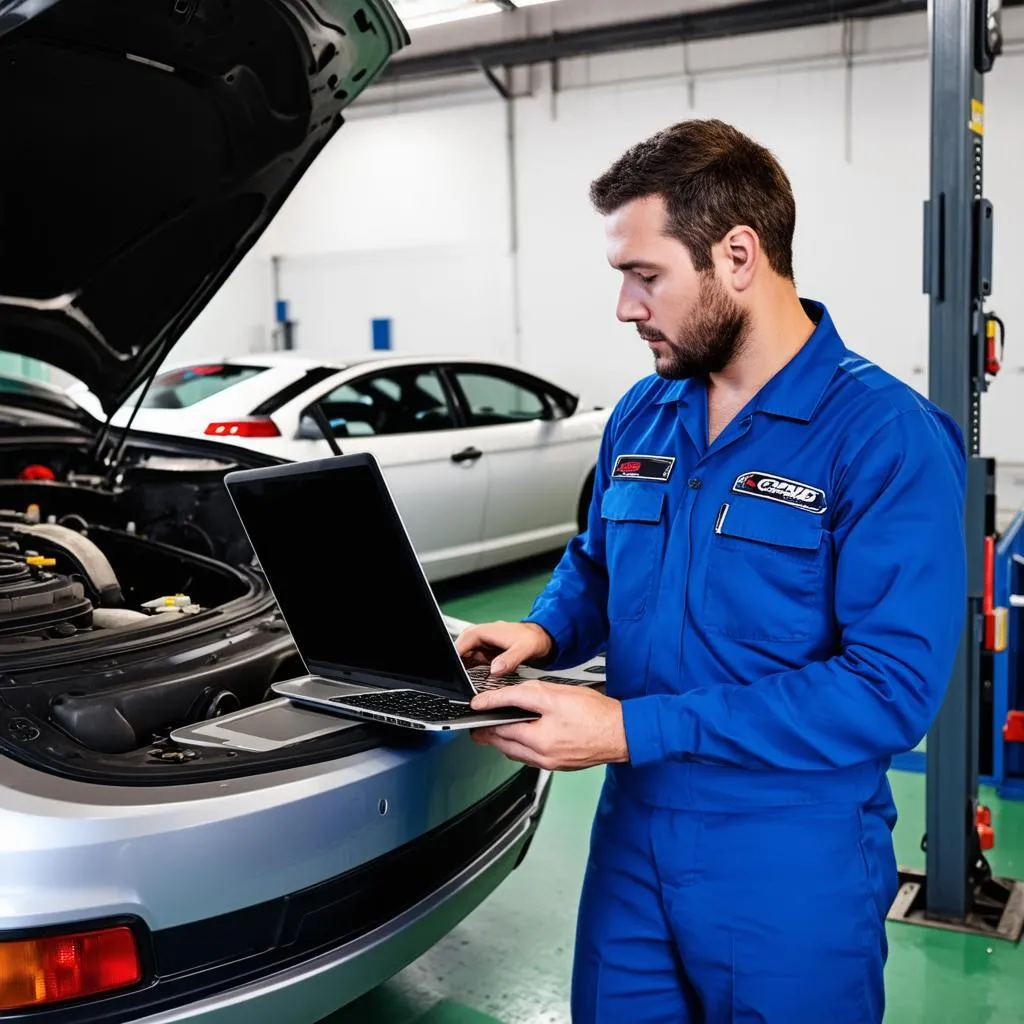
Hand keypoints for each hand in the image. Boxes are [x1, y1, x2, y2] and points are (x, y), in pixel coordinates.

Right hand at [455, 620, 553, 675]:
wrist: (541, 638)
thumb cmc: (533, 638)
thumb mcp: (524, 649)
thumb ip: (509, 659)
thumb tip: (495, 669)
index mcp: (486, 631)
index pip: (464, 641)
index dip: (457, 655)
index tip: (454, 670)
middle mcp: (481, 636)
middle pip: (461, 649)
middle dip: (458, 663)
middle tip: (459, 680)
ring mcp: (482, 645)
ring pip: (465, 656)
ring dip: (463, 668)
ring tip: (464, 682)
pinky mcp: (485, 653)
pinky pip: (472, 661)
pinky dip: (470, 669)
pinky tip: (470, 679)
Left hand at [469, 681, 628, 771]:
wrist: (624, 733)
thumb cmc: (597, 714)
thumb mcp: (557, 695)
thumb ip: (525, 696)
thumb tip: (503, 697)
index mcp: (540, 739)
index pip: (502, 724)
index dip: (487, 711)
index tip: (476, 706)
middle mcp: (542, 756)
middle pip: (504, 744)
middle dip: (488, 732)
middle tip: (477, 722)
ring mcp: (550, 763)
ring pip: (515, 753)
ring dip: (503, 741)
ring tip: (494, 729)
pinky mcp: (558, 765)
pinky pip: (530, 758)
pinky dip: (520, 747)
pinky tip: (521, 737)